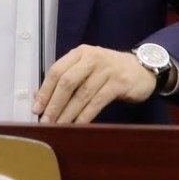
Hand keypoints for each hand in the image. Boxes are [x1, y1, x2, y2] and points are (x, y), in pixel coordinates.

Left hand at [33, 45, 154, 123]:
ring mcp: (106, 70)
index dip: (45, 91)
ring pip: (82, 94)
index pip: (57, 70)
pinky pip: (97, 102)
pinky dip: (85, 115)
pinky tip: (78, 125)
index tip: (36, 108)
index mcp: (80, 53)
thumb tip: (40, 98)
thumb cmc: (110, 71)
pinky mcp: (118, 83)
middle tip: (45, 121)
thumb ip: (67, 80)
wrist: (142, 69)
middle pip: (67, 82)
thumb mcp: (87, 69)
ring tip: (58, 126)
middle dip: (54, 104)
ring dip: (68, 113)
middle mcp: (92, 58)